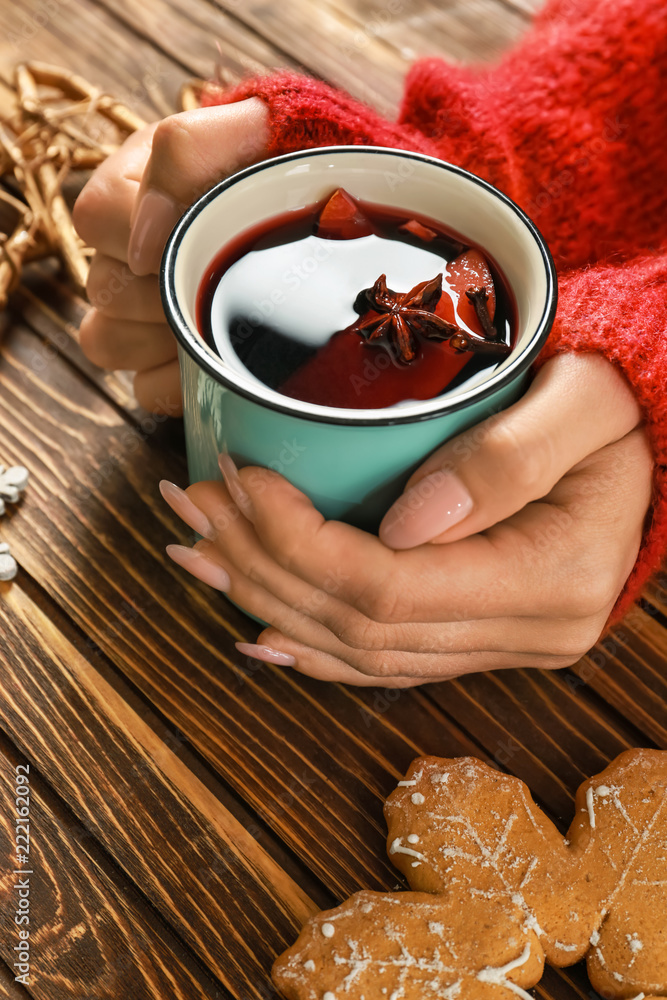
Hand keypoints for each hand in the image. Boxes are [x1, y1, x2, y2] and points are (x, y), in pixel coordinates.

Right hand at [72, 99, 269, 412]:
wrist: (349, 208)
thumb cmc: (295, 164)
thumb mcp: (255, 126)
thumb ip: (189, 150)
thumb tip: (143, 232)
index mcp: (137, 185)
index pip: (96, 217)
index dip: (141, 236)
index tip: (196, 240)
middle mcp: (129, 249)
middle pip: (103, 288)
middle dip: (165, 292)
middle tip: (223, 281)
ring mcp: (141, 311)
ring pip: (108, 342)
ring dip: (162, 339)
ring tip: (218, 318)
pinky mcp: (166, 360)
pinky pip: (145, 388)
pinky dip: (181, 381)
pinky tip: (220, 357)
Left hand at [160, 353, 652, 686]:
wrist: (651, 451)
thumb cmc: (621, 410)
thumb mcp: (586, 403)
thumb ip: (510, 458)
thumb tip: (407, 523)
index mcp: (551, 582)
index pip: (390, 587)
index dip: (299, 542)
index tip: (239, 478)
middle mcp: (525, 633)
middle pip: (358, 622)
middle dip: (261, 565)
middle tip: (191, 505)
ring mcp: (500, 645)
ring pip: (357, 648)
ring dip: (267, 601)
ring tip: (196, 553)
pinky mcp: (478, 635)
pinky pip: (381, 658)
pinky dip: (310, 642)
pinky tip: (255, 624)